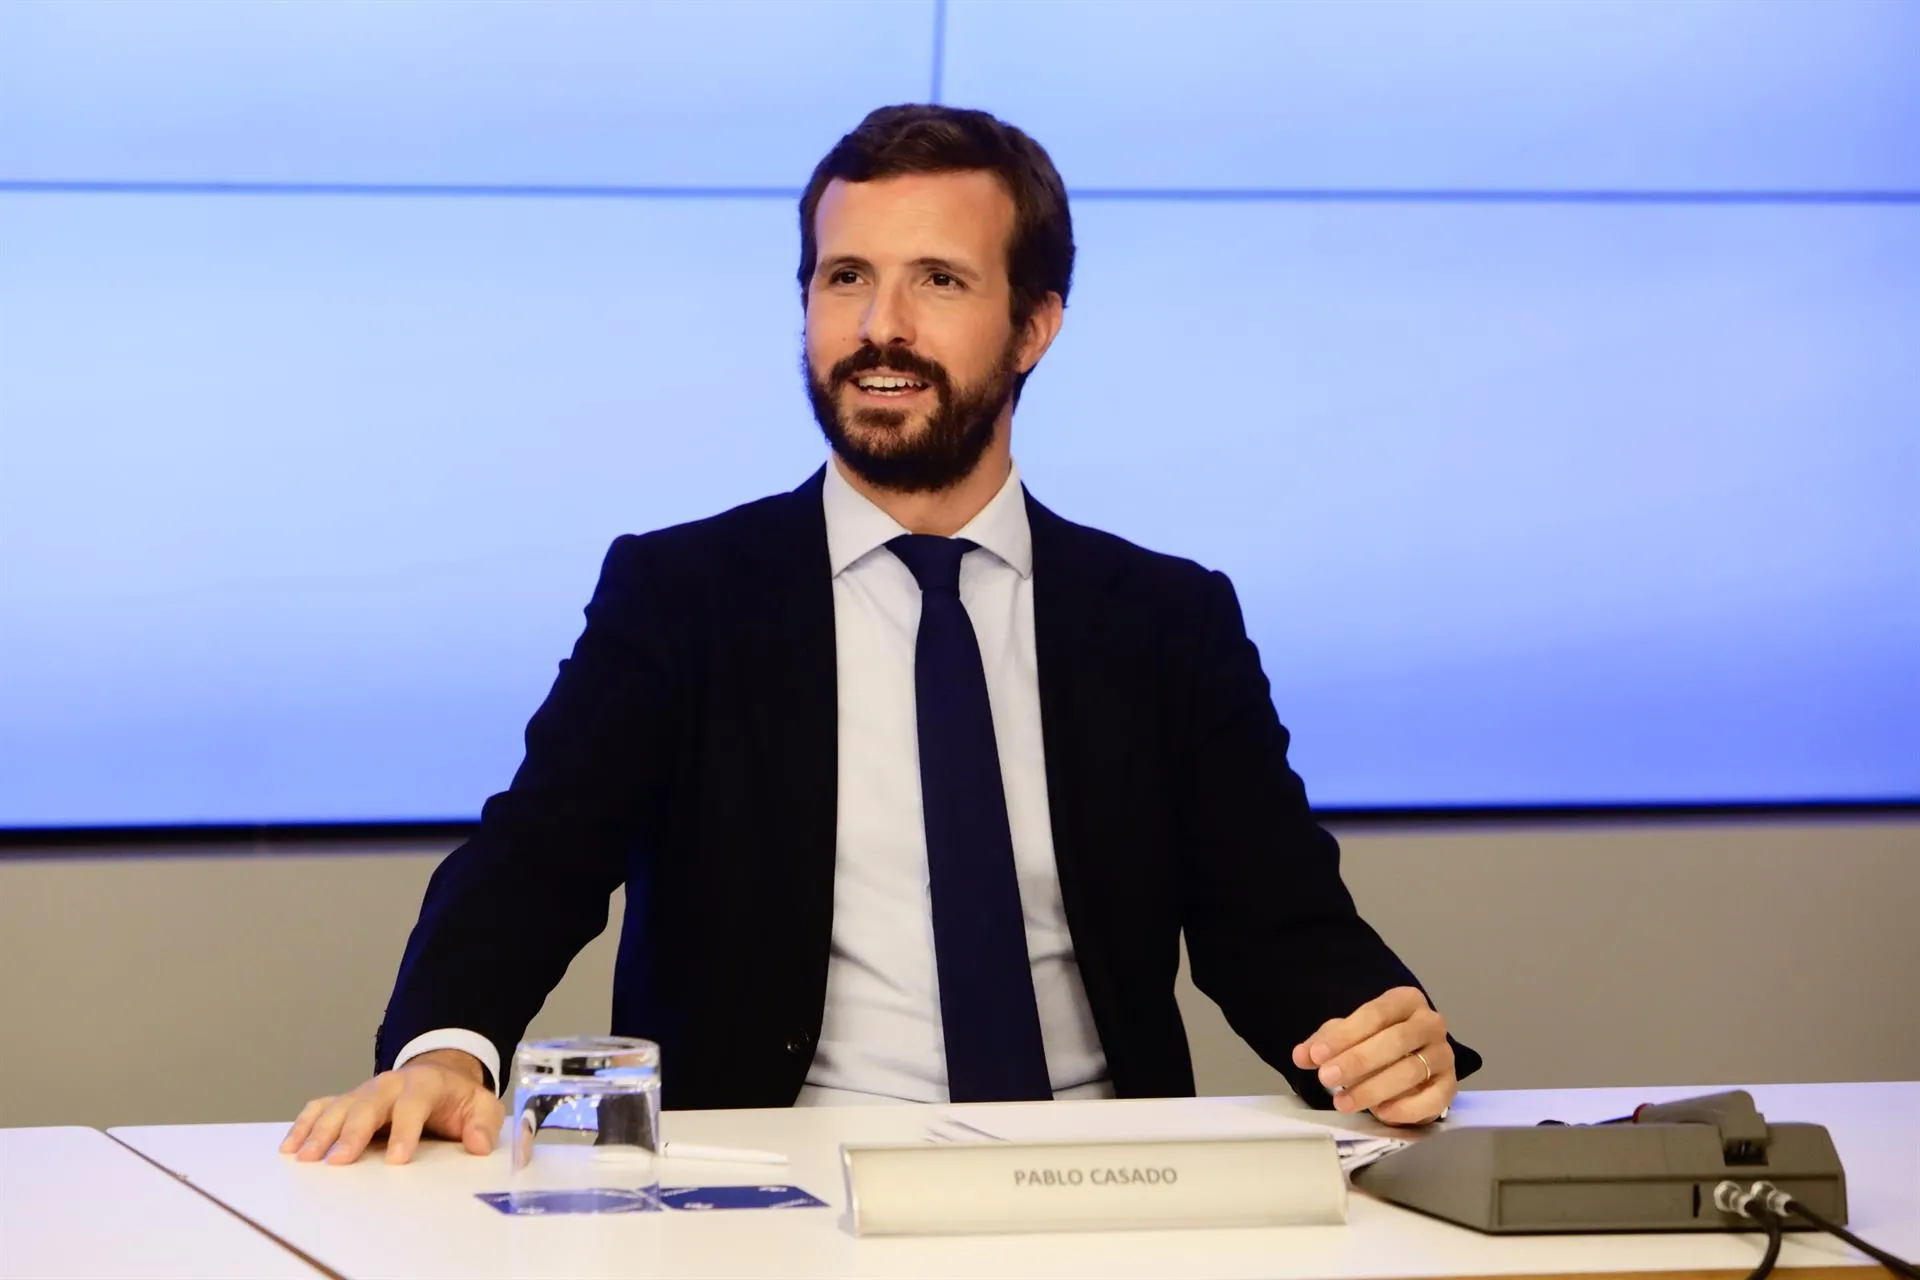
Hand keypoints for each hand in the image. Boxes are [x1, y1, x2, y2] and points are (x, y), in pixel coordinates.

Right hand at [279, 1050, 503, 1165]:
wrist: (438, 1075)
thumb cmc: (457, 1098)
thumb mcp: (482, 1106)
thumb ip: (484, 1124)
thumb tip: (479, 1145)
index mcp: (424, 1085)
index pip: (413, 1106)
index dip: (406, 1132)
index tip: (397, 1160)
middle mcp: (390, 1085)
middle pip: (367, 1106)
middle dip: (352, 1133)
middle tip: (339, 1161)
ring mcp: (365, 1091)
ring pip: (339, 1107)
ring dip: (321, 1132)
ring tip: (305, 1158)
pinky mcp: (348, 1100)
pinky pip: (321, 1108)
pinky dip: (304, 1124)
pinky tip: (290, 1146)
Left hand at [1290, 986, 1455, 1125]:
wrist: (1408, 1060)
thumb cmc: (1375, 1041)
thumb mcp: (1347, 1035)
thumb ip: (1324, 1043)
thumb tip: (1302, 1055)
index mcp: (1405, 1001)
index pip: (1375, 1014)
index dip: (1344, 1035)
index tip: (1317, 1055)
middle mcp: (1430, 1023)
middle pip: (1395, 1040)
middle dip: (1358, 1061)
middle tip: (1327, 1078)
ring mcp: (1443, 1055)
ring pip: (1411, 1070)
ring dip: (1374, 1088)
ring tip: (1343, 1102)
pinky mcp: (1450, 1086)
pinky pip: (1434, 1099)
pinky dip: (1406, 1108)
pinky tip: (1381, 1113)